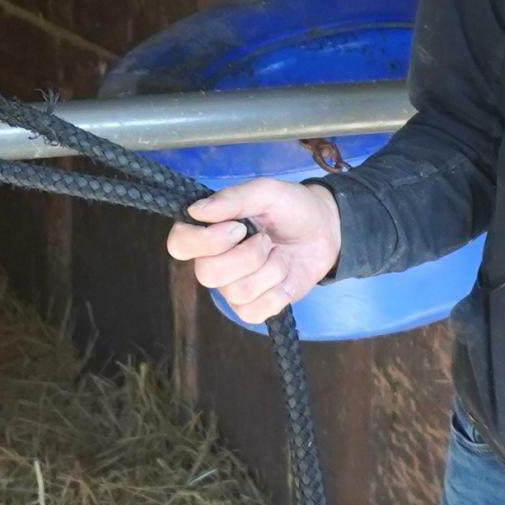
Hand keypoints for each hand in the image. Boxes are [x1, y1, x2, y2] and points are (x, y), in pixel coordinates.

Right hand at [164, 179, 342, 325]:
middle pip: (207, 273)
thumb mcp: (265, 192)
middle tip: (267, 240)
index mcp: (206, 229)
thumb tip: (195, 211)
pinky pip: (252, 313)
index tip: (238, 229)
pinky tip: (284, 280)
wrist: (326, 231)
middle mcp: (211, 259)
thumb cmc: (290, 207)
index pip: (179, 244)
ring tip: (279, 256)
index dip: (206, 241)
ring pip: (235, 293)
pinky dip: (275, 296)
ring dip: (269, 273)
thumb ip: (231, 199)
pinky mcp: (252, 307)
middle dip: (247, 258)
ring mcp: (230, 286)